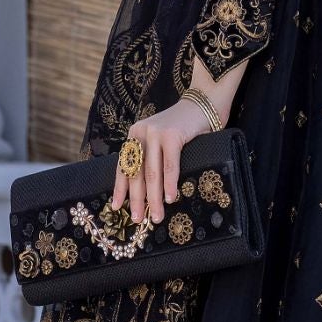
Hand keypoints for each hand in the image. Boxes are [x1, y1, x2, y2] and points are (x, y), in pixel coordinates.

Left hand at [111, 98, 214, 224]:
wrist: (204, 102)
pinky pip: (169, 165)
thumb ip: (152, 158)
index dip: (119, 188)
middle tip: (137, 219)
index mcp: (134, 135)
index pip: (123, 166)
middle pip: (136, 172)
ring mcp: (156, 133)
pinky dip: (169, 184)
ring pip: (152, 173)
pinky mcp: (172, 135)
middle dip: (137, 199)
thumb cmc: (185, 127)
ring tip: (156, 215)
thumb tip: (147, 191)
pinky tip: (169, 197)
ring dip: (153, 198)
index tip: (116, 207)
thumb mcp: (161, 141)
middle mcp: (141, 133)